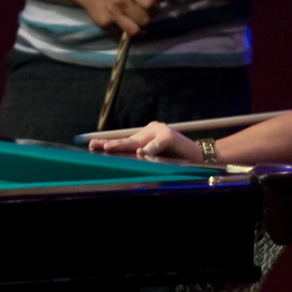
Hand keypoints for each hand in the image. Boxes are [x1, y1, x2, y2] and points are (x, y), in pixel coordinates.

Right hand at [76, 0, 161, 35]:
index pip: (150, 4)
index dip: (154, 8)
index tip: (152, 7)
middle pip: (144, 20)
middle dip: (147, 19)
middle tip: (144, 15)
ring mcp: (112, 12)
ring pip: (135, 30)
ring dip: (139, 28)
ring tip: (137, 23)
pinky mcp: (105, 23)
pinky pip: (122, 33)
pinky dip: (126, 30)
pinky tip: (125, 22)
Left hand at [88, 121, 203, 162]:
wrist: (199, 157)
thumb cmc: (177, 159)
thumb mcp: (156, 159)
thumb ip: (142, 157)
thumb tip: (126, 160)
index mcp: (146, 136)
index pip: (125, 141)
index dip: (109, 144)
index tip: (91, 146)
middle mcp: (151, 130)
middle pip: (128, 140)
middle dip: (111, 144)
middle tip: (96, 147)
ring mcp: (160, 131)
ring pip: (138, 140)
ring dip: (123, 145)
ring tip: (109, 148)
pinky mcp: (169, 136)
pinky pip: (156, 144)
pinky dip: (150, 150)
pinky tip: (142, 153)